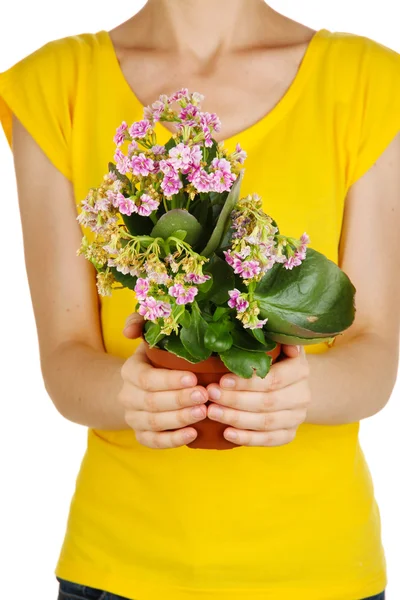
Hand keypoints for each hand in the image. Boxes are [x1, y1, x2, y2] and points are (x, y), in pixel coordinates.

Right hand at [119, 312, 207, 448]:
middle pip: (151, 402)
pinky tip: (193, 434)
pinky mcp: (142, 434)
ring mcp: (133, 417)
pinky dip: (173, 441)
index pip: (146, 378)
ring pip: (153, 423)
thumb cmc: (157, 358)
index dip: (169, 381)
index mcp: (130, 370)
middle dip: (179, 400)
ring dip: (179, 419)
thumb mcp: (151, 337)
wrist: (142, 386)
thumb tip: (129, 330)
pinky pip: (154, 442)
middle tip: (204, 395)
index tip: (193, 378)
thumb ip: (141, 322)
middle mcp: (128, 395)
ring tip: (203, 412)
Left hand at [206, 345, 310, 446]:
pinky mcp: (289, 433)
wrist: (292, 384)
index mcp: (300, 370)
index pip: (273, 379)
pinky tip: (227, 434)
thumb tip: (257, 324)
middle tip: (210, 395)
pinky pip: (269, 440)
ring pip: (266, 422)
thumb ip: (268, 338)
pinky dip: (248, 439)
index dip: (247, 382)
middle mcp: (303, 395)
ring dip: (236, 419)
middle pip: (267, 402)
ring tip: (212, 412)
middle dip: (235, 400)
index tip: (222, 380)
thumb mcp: (275, 344)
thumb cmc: (274, 360)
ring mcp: (297, 417)